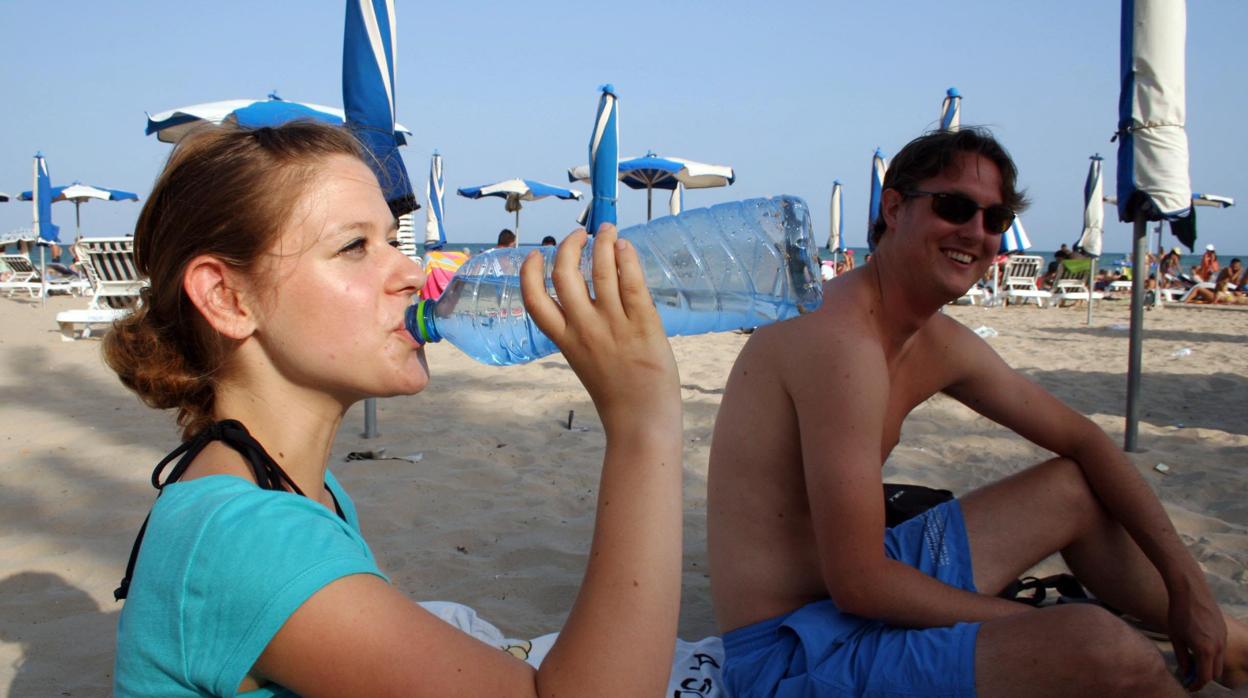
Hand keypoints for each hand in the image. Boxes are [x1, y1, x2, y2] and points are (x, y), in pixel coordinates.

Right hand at [520, 226, 679, 433]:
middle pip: (565, 274)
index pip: (534, 300)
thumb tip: (594, 301)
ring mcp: (613, 324)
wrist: (641, 421)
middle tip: (579, 233)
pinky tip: (625, 247)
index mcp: (565, 340)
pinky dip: (626, 258)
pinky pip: (632, 282)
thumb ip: (583, 334)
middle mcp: (584, 328)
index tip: (537, 253)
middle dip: (568, 246)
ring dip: (602, 242)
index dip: (530, 272)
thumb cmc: (617, 396)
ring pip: (600, 270)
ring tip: (607, 230)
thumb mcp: (586, 362)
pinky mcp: (643, 324)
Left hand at [1167, 583, 1227, 690]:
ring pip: (1219, 661)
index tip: (1188, 686)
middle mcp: (1219, 646)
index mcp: (1206, 650)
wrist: (1190, 590)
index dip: (1196, 684)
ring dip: (1208, 664)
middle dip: (1203, 676)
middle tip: (1189, 674)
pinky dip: (1212, 654)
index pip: (1205, 677)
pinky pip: (1220, 649)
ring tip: (1192, 660)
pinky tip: (1198, 646)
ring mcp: (1223, 638)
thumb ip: (1182, 656)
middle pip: (1215, 672)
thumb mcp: (1176, 637)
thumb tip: (1186, 671)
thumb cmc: (1179, 612)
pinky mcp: (1223, 630)